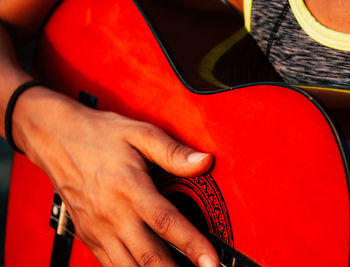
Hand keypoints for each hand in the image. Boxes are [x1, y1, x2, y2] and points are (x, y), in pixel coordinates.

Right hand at [12, 87, 218, 266]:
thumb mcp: (138, 133)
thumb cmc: (97, 135)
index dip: (193, 245)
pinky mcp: (88, 234)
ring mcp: (98, 228)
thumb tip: (203, 161)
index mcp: (129, 188)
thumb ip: (172, 151)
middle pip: (148, 256)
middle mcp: (113, 214)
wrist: (54, 137)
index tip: (211, 262)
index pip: (167, 223)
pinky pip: (109, 263)